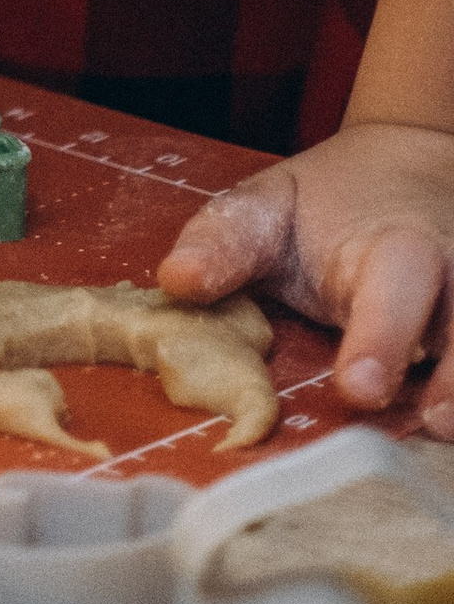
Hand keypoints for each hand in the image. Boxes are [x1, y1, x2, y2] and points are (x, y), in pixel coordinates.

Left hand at [162, 119, 453, 430]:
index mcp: (397, 247)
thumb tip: (177, 281)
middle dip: (453, 380)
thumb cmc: (325, 204)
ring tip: (439, 430)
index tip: (358, 388)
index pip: (399, 284)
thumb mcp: (271, 204)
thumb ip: (227, 240)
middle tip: (427, 421)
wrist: (409, 173)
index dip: (382, 337)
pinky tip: (440, 429)